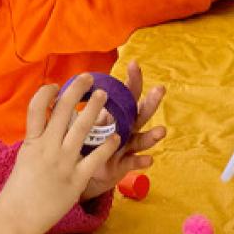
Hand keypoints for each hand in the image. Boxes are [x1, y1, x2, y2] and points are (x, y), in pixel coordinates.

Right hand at [0, 76, 121, 233]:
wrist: (18, 216)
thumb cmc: (20, 187)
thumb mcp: (25, 156)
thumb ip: (38, 139)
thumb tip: (46, 121)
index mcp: (32, 142)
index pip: (36, 107)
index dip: (46, 92)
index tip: (56, 85)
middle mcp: (48, 148)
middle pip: (62, 110)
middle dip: (76, 90)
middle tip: (88, 77)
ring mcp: (63, 163)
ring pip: (82, 128)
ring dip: (94, 108)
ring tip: (104, 94)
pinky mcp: (76, 179)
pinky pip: (96, 158)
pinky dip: (107, 145)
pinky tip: (116, 136)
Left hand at [83, 61, 167, 198]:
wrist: (83, 170)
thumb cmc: (86, 140)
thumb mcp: (85, 119)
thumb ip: (82, 104)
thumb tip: (72, 81)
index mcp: (117, 114)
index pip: (128, 93)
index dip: (132, 79)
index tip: (134, 64)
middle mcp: (127, 129)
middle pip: (141, 113)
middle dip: (151, 101)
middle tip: (160, 89)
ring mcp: (127, 147)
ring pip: (142, 139)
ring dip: (152, 135)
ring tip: (162, 131)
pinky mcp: (123, 164)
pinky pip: (133, 162)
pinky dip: (141, 161)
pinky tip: (149, 160)